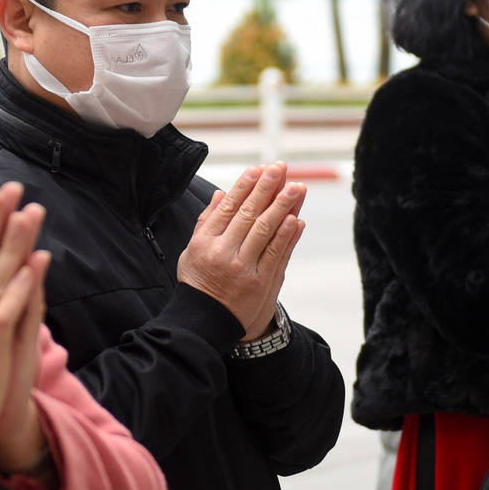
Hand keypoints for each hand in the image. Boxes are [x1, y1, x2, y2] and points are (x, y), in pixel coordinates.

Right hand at [177, 162, 306, 340]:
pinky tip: (296, 219)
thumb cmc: (199, 281)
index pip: (228, 208)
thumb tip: (219, 193)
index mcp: (204, 242)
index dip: (244, 186)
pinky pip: (276, 255)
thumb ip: (206, 222)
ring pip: (265, 231)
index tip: (258, 169)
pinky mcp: (259, 283)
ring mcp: (243, 268)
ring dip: (282, 207)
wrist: (206, 321)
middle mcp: (223, 253)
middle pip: (248, 215)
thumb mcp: (192, 250)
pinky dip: (287, 236)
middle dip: (265, 189)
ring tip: (296, 188)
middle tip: (279, 169)